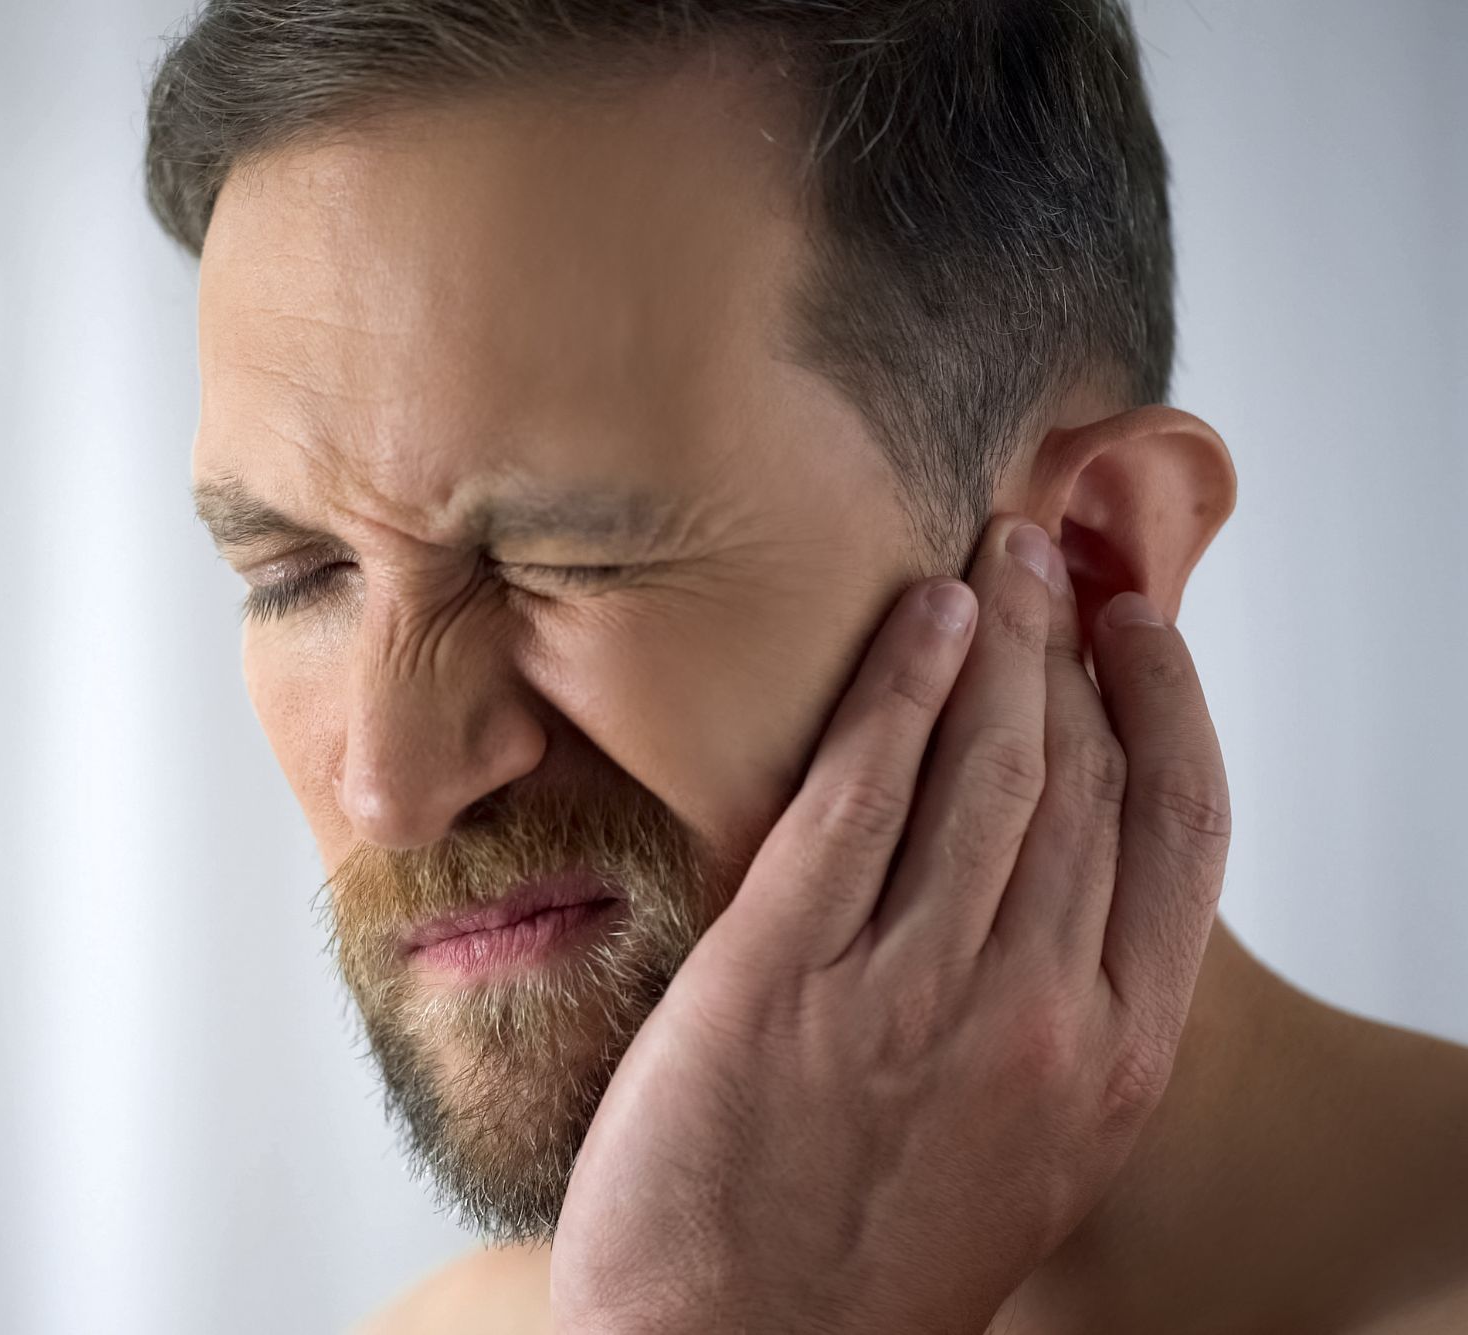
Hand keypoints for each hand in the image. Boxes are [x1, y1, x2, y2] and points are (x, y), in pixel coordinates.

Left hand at [548, 514, 1232, 1333]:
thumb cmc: (863, 1271)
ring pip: (988, 771)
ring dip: (997, 641)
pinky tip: (917, 624)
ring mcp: (908, 993)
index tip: (1141, 636)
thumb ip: (1048, 1028)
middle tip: (1047, 560)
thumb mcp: (1015, 1158)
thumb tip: (1042, 897)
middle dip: (1071, 647)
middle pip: (1083, 781)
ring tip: (990, 562)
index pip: (1178, 841)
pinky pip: (858, 796)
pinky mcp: (779, 975)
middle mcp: (1033, 1019)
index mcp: (1109, 1069)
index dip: (1167, 712)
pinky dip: (897, 691)